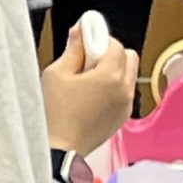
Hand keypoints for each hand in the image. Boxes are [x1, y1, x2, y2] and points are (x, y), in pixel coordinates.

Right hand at [41, 22, 140, 154]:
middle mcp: (124, 89)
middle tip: (86, 60)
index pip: (113, 43)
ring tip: (87, 81)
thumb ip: (73, 50)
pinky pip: (123, 93)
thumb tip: (80, 32)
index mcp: (110, 76)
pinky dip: (112, 88)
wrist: (60, 149)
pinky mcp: (122, 116)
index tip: (84, 39)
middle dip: (109, 53)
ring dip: (112, 70)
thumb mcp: (56, 74)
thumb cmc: (55, 115)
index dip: (97, 38)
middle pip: (128, 56)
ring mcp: (125, 104)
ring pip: (127, 74)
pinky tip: (90, 97)